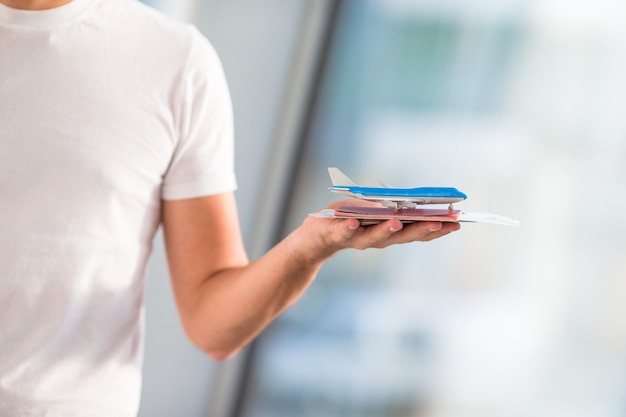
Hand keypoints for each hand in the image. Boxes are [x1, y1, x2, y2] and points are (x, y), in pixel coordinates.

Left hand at [293, 198, 460, 262]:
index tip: (458, 222)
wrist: (316, 237)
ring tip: (397, 221)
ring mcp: (357, 239)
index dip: (438, 228)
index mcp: (390, 231)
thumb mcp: (373, 210)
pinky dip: (349, 228)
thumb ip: (390, 207)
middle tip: (441, 223)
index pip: (417, 230)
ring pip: (375, 237)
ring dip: (387, 230)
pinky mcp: (335, 235)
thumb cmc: (348, 218)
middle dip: (422, 230)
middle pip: (403, 236)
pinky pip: (343, 232)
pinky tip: (355, 223)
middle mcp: (378, 239)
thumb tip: (413, 200)